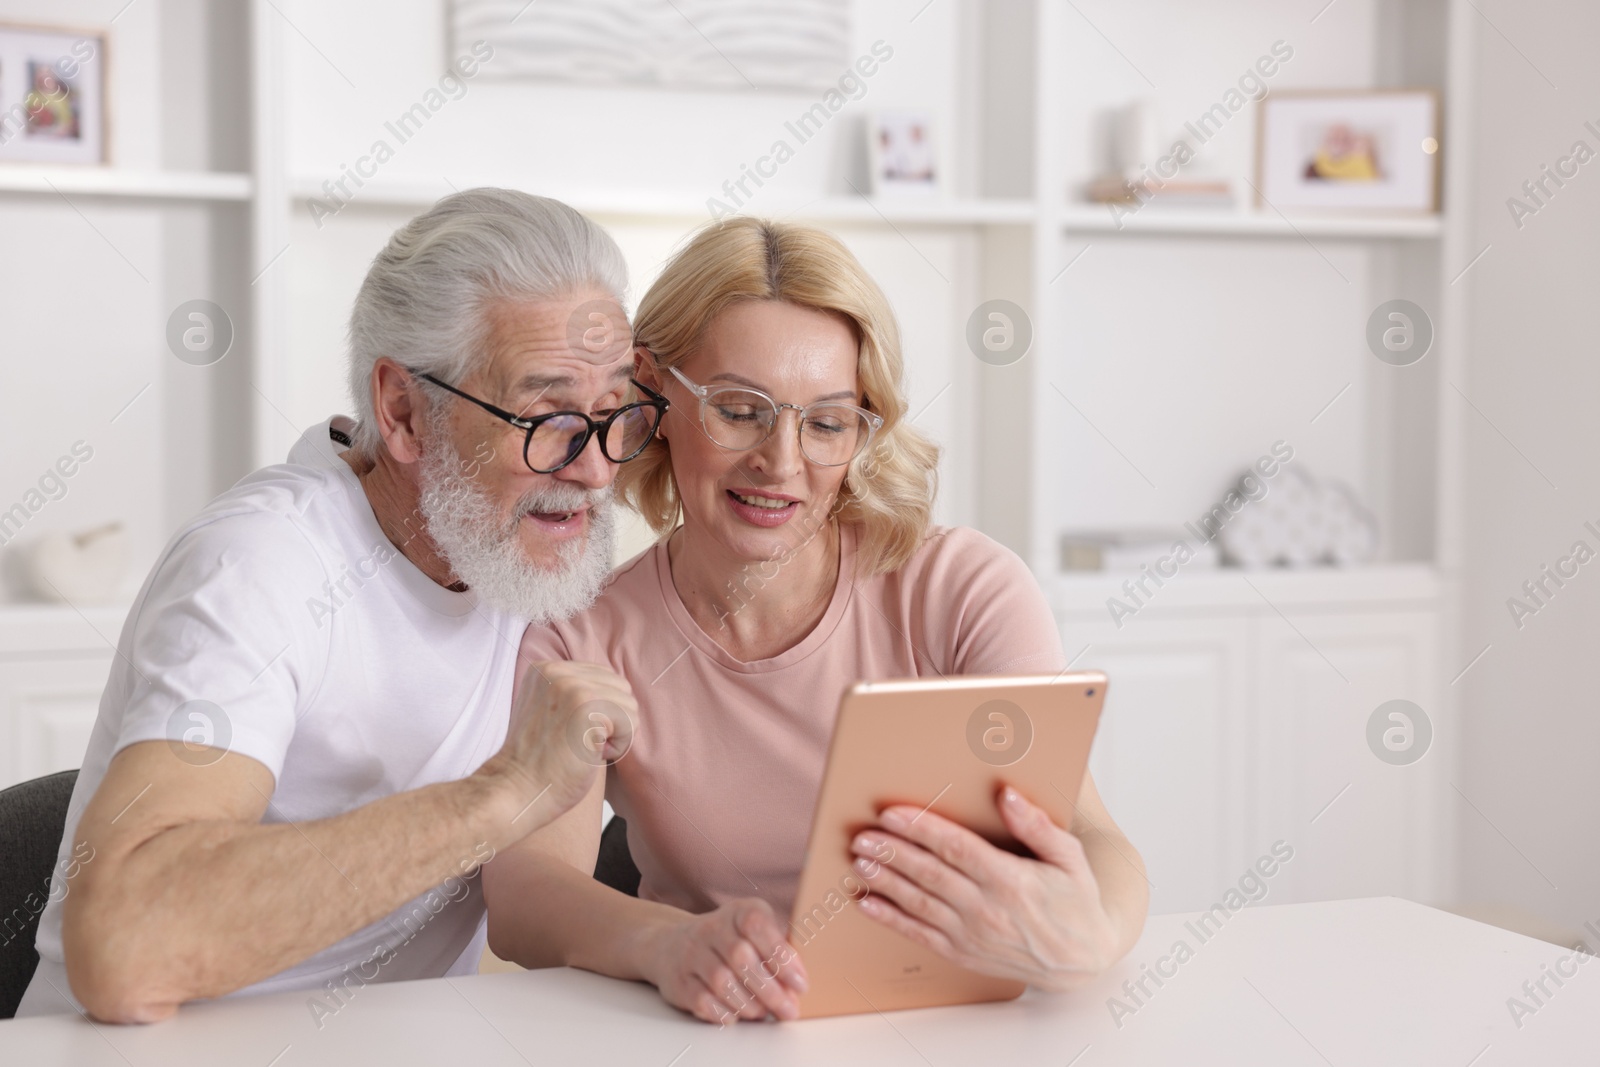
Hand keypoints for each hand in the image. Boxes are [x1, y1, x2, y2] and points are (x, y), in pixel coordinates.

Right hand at [479, 660, 635, 835]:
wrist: (515, 790)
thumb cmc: (538, 763)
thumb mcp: (551, 712)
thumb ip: (575, 693)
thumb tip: (620, 690)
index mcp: (546, 669)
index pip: (603, 677)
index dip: (599, 712)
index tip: (570, 733)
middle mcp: (557, 670)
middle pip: (620, 687)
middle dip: (611, 720)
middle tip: (578, 743)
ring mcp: (571, 685)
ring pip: (629, 704)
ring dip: (615, 735)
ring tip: (582, 749)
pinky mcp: (587, 706)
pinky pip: (630, 722)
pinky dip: (618, 747)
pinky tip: (590, 755)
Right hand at [634, 898, 808, 1024]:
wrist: (672, 946)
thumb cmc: (727, 942)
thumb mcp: (753, 934)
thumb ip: (776, 953)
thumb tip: (796, 987)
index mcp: (737, 912)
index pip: (757, 926)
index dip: (781, 955)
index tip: (800, 983)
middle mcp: (711, 928)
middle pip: (741, 958)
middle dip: (770, 990)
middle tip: (788, 1010)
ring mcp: (691, 954)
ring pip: (721, 982)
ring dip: (749, 1004)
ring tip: (763, 1013)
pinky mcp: (678, 981)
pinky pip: (702, 1001)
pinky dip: (724, 1013)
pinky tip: (736, 1016)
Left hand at [849, 787, 1120, 991]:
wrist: (1080, 962)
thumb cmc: (1076, 902)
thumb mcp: (1070, 858)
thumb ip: (1037, 825)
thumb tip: (1007, 794)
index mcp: (1012, 880)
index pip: (957, 848)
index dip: (922, 829)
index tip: (892, 813)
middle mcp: (988, 909)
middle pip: (930, 874)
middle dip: (893, 853)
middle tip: (863, 836)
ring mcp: (973, 935)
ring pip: (919, 903)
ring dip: (886, 882)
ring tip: (859, 862)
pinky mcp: (963, 953)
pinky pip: (920, 934)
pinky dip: (891, 919)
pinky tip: (868, 904)